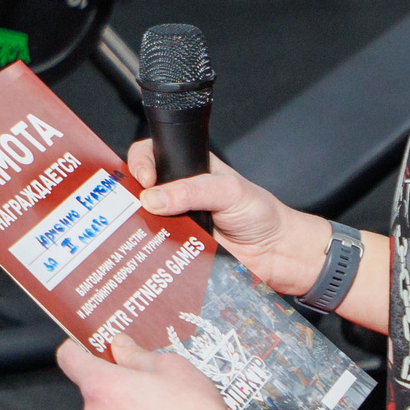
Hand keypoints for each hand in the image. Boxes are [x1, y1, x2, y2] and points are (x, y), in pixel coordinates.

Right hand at [124, 140, 310, 295]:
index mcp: (189, 170)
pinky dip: (151, 250)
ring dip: (140, 225)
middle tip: (137, 205)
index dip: (140, 163)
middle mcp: (177, 195)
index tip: (144, 179)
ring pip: (143, 221)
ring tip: (141, 228)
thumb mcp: (229, 190)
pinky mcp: (177, 250)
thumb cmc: (261, 214)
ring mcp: (175, 223)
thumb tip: (154, 197)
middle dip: (132, 196)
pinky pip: (155, 249)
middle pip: (140, 189)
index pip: (152, 155)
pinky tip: (150, 250)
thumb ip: (192, 190)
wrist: (277, 254)